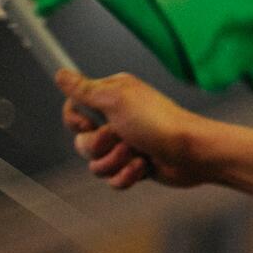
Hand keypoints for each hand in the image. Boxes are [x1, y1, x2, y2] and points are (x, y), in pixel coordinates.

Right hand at [56, 70, 252, 192]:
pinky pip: (112, 179)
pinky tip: (144, 167)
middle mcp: (116, 120)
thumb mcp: (115, 99)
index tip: (89, 122)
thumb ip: (84, 89)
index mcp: (111, 98)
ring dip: (115, 161)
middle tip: (121, 136)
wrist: (192, 152)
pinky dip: (127, 175)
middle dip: (98, 145)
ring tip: (137, 154)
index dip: (76, 121)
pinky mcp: (134, 166)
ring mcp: (125, 144)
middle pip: (81, 141)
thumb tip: (60, 73)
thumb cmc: (157, 122)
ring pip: (95, 163)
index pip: (73, 109)